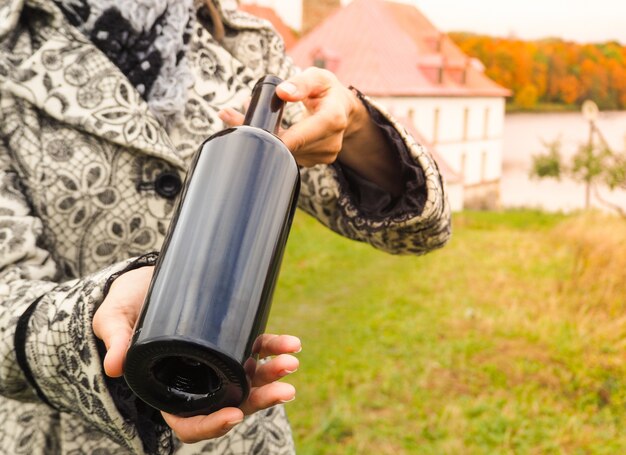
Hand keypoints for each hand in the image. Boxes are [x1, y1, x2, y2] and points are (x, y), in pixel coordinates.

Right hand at [92, 266, 300, 442]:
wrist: (145, 280)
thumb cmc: (124, 306)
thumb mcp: (112, 320)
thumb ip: (116, 340)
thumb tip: (115, 366)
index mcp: (167, 389)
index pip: (190, 422)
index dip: (211, 425)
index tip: (233, 415)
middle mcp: (197, 381)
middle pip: (230, 403)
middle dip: (258, 400)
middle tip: (283, 390)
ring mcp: (216, 362)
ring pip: (247, 380)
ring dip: (272, 375)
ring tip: (291, 362)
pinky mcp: (230, 340)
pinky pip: (254, 351)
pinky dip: (273, 349)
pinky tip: (291, 343)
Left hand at [219, 67, 402, 194]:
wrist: (343, 109)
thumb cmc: (327, 90)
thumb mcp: (318, 77)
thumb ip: (301, 83)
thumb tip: (283, 92)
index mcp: (333, 119)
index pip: (301, 136)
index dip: (277, 139)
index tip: (252, 132)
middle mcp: (330, 142)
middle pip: (289, 146)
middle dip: (260, 133)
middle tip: (229, 115)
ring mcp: (323, 155)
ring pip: (286, 153)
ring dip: (265, 138)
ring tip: (245, 117)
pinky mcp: (315, 161)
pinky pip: (289, 156)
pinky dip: (275, 144)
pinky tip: (265, 131)